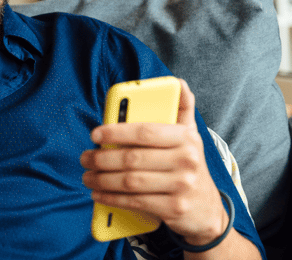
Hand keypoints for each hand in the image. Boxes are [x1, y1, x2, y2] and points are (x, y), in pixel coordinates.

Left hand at [80, 78, 227, 244]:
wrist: (207, 209)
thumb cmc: (188, 165)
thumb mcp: (190, 136)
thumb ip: (182, 109)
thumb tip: (179, 82)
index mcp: (186, 137)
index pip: (145, 131)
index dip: (116, 132)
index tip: (95, 134)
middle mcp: (187, 161)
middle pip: (133, 159)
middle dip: (101, 159)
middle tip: (85, 158)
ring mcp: (181, 186)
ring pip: (130, 181)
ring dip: (102, 180)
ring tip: (87, 176)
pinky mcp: (174, 209)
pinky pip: (135, 201)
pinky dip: (111, 198)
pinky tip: (98, 193)